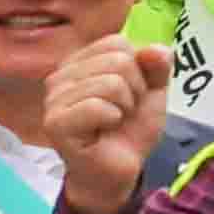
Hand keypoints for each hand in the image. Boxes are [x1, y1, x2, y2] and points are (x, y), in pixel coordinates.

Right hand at [41, 38, 174, 213]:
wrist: (120, 170)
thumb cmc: (129, 129)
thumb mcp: (153, 91)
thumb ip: (158, 66)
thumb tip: (156, 49)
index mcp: (80, 62)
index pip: (117, 42)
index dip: (137, 70)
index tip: (131, 93)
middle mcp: (60, 76)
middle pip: (118, 60)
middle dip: (135, 90)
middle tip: (123, 112)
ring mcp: (54, 100)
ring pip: (111, 83)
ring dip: (125, 107)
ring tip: (114, 122)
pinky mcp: (55, 123)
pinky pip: (97, 106)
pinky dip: (112, 119)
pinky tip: (103, 131)